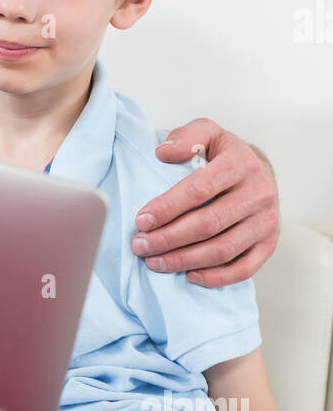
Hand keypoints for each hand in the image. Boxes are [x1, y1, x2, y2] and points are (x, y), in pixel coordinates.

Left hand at [130, 120, 278, 286]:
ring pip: (223, 249)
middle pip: (209, 223)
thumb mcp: (207, 133)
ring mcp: (266, 221)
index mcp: (240, 163)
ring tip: (155, 263)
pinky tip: (189, 276)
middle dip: (169, 238)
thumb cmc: (223, 156)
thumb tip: (163, 152)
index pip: (200, 189)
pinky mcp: (269, 244)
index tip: (141, 220)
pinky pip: (244, 268)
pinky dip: (215, 277)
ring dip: (184, 260)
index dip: (168, 207)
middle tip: (140, 246)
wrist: (259, 172)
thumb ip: (186, 137)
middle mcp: (259, 193)